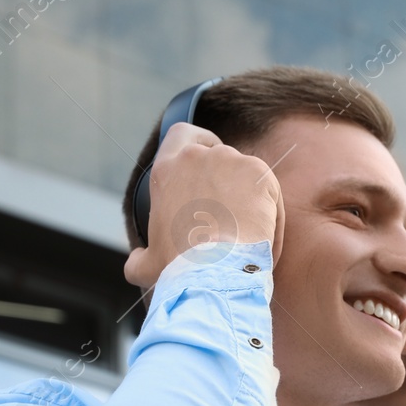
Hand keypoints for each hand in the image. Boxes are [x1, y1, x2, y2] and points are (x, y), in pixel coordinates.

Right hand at [124, 123, 285, 288]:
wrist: (216, 271)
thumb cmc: (180, 268)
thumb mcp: (148, 264)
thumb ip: (139, 257)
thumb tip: (136, 259)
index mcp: (167, 169)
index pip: (181, 134)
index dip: (198, 141)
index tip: (207, 157)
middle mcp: (197, 157)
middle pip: (218, 154)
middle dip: (226, 178)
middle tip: (230, 209)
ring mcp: (230, 161)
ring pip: (246, 173)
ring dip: (249, 197)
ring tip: (247, 233)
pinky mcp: (259, 173)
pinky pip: (268, 190)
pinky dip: (269, 212)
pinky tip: (263, 238)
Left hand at [339, 292, 405, 405]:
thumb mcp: (361, 392)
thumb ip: (340, 370)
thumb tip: (307, 353)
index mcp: (398, 333)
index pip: (377, 300)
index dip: (360, 304)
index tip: (343, 321)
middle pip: (395, 291)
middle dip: (377, 304)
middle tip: (363, 324)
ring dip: (396, 316)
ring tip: (386, 343)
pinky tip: (405, 350)